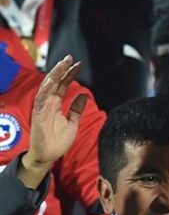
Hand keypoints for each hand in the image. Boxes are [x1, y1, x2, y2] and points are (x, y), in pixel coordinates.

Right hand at [21, 56, 86, 184]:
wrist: (49, 156)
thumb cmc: (58, 140)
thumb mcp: (72, 122)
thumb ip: (76, 109)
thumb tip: (83, 95)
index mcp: (56, 104)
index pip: (62, 85)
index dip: (69, 74)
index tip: (78, 64)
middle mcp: (48, 103)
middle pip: (54, 82)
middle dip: (61, 69)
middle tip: (70, 58)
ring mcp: (42, 108)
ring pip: (47, 87)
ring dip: (54, 75)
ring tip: (62, 65)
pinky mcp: (38, 114)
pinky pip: (41, 99)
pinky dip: (46, 89)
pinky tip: (52, 81)